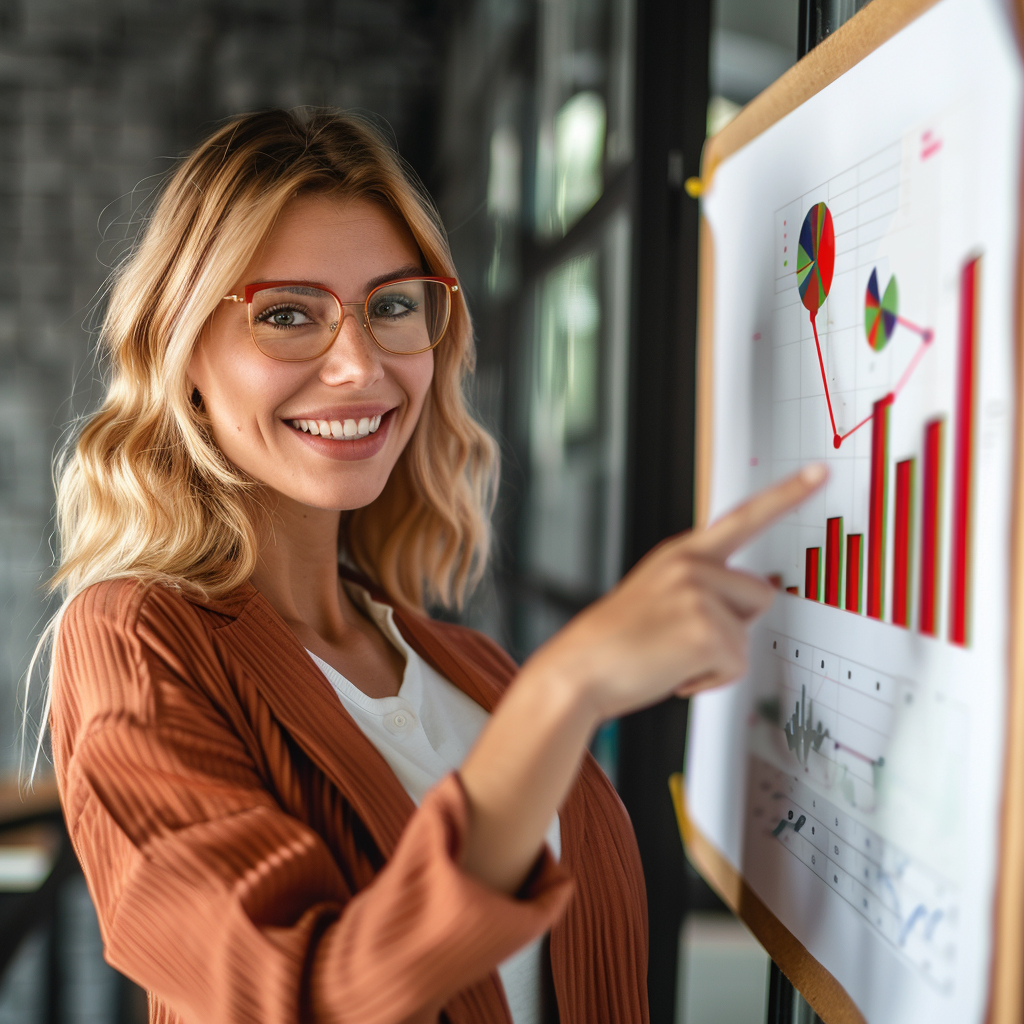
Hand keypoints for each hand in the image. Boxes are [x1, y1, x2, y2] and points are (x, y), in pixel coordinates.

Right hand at [521, 463, 828, 722]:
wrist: (579, 668)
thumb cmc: (615, 640)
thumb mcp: (657, 593)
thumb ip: (701, 585)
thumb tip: (747, 599)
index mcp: (682, 553)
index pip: (744, 517)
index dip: (787, 494)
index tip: (819, 472)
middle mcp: (692, 564)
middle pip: (762, 595)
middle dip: (736, 624)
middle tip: (686, 638)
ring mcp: (698, 593)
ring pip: (748, 634)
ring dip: (719, 657)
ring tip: (673, 654)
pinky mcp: (705, 629)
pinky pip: (735, 665)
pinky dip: (709, 680)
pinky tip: (674, 672)